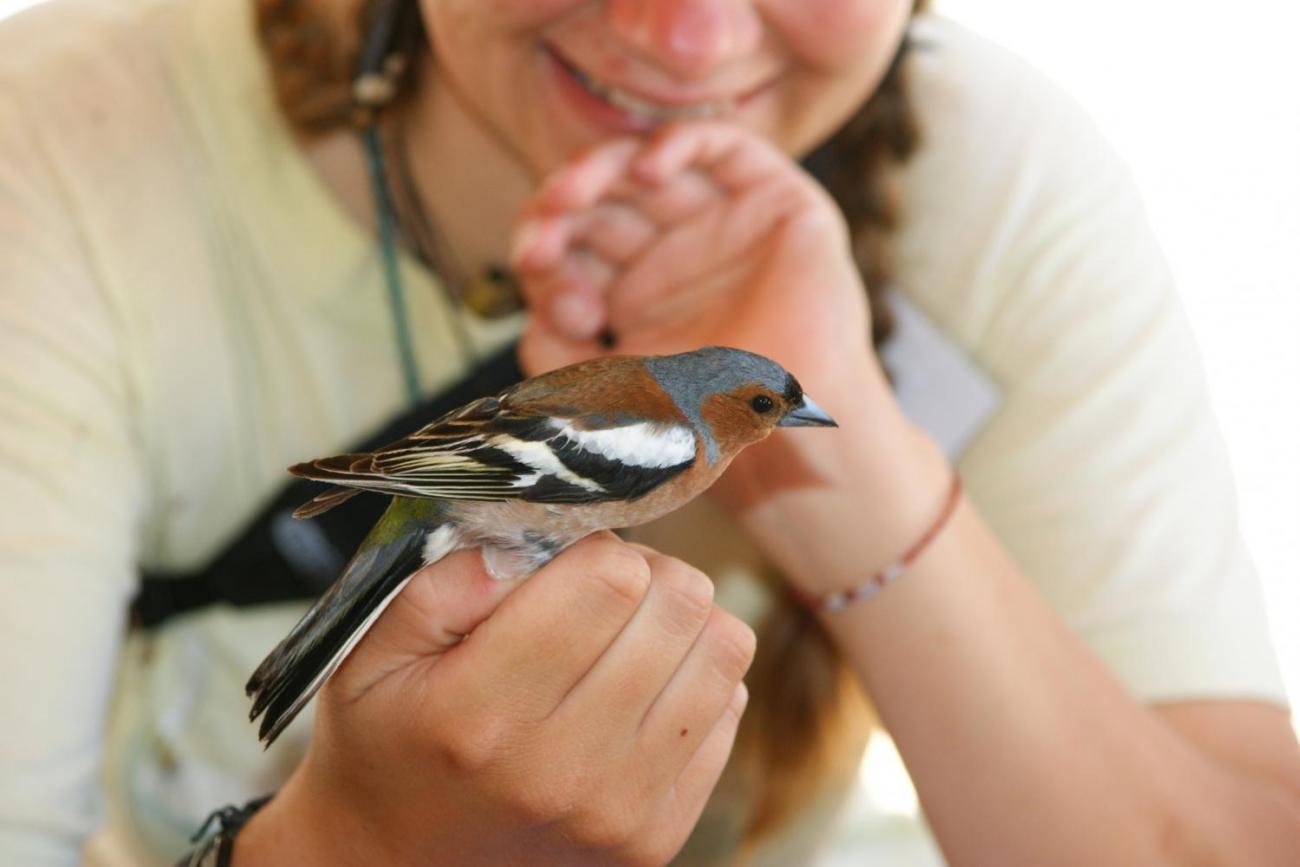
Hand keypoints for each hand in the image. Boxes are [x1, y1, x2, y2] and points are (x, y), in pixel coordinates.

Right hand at [236, 534, 754, 866]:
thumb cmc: (386, 745)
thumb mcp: (374, 654)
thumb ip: (445, 583)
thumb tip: (532, 539)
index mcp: (480, 712)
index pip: (607, 579)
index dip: (597, 546)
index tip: (570, 559)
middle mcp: (559, 768)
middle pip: (677, 606)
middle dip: (648, 572)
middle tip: (606, 587)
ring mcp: (618, 811)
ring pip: (722, 651)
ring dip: (683, 620)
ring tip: (631, 629)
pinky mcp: (656, 838)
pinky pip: (729, 710)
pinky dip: (697, 680)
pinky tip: (641, 687)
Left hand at [511, 122, 900, 513]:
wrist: (792, 434)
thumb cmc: (712, 422)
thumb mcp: (611, 393)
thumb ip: (558, 359)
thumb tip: (534, 317)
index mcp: (627, 291)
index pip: (568, 247)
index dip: (548, 265)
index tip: (561, 312)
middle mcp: (669, 250)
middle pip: (597, 201)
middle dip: (558, 215)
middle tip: (540, 244)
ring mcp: (718, 221)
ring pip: (645, 165)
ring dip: (597, 172)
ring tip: (569, 198)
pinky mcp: (774, 200)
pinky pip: (721, 146)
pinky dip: (677, 143)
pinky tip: (644, 169)